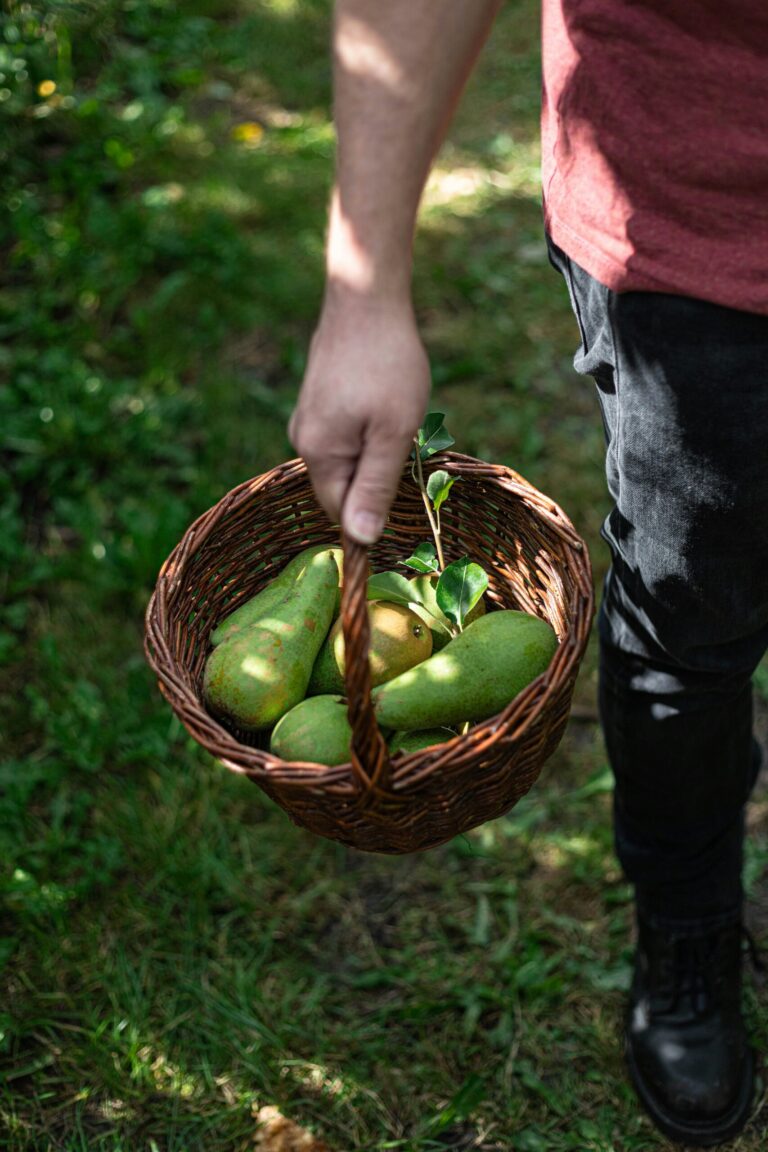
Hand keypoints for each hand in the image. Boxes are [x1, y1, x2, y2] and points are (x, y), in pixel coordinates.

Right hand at [288, 291, 430, 543]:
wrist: (366, 298)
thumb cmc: (387, 365)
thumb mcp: (393, 433)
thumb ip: (375, 488)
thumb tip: (361, 540)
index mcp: (318, 454)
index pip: (341, 513)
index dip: (373, 515)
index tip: (404, 490)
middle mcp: (303, 440)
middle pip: (342, 487)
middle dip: (377, 478)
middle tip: (407, 442)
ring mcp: (308, 418)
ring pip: (346, 460)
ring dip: (375, 453)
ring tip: (397, 417)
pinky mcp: (318, 401)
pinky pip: (343, 437)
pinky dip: (368, 433)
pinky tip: (385, 404)